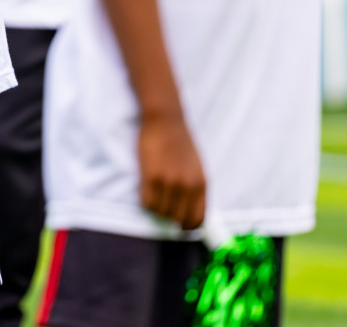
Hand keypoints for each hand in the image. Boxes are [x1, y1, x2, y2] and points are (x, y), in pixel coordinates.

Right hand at [138, 112, 205, 228]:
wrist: (165, 120)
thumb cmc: (180, 141)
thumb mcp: (196, 166)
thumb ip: (195, 188)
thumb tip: (190, 211)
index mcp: (201, 183)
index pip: (198, 219)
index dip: (188, 226)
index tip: (180, 225)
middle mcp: (187, 186)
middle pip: (178, 218)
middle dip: (170, 217)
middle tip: (163, 207)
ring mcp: (169, 182)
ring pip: (160, 212)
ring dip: (156, 207)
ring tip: (154, 194)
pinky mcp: (151, 177)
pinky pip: (147, 202)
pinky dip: (145, 200)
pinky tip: (145, 189)